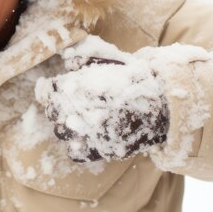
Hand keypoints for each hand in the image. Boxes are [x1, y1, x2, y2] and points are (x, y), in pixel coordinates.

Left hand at [35, 39, 168, 161]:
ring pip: (61, 132)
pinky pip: (77, 154)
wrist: (164, 103)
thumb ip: (84, 57)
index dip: (50, 90)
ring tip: (78, 122)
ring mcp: (89, 131)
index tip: (57, 90)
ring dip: (66, 127)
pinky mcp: (102, 149)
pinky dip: (77, 147)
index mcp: (77, 86)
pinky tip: (84, 139)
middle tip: (71, 106)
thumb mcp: (109, 59)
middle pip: (52, 113)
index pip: (48, 91)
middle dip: (59, 109)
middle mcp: (79, 109)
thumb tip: (66, 59)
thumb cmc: (135, 77)